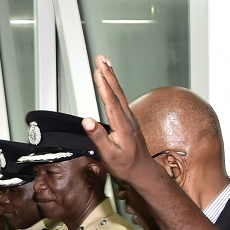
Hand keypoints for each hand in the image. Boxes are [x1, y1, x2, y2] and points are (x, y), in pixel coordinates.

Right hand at [84, 56, 160, 185]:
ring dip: (112, 76)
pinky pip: (121, 98)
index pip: (111, 101)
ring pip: (120, 93)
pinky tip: (111, 83)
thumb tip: (87, 121)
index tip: (97, 72)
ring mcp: (130, 118)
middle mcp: (128, 119)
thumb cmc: (126, 166)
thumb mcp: (109, 155)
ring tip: (105, 63)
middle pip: (117, 91)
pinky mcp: (129, 119)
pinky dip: (115, 86)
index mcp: (122, 126)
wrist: (143, 171)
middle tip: (101, 58)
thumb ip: (98, 137)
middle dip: (108, 73)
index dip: (104, 86)